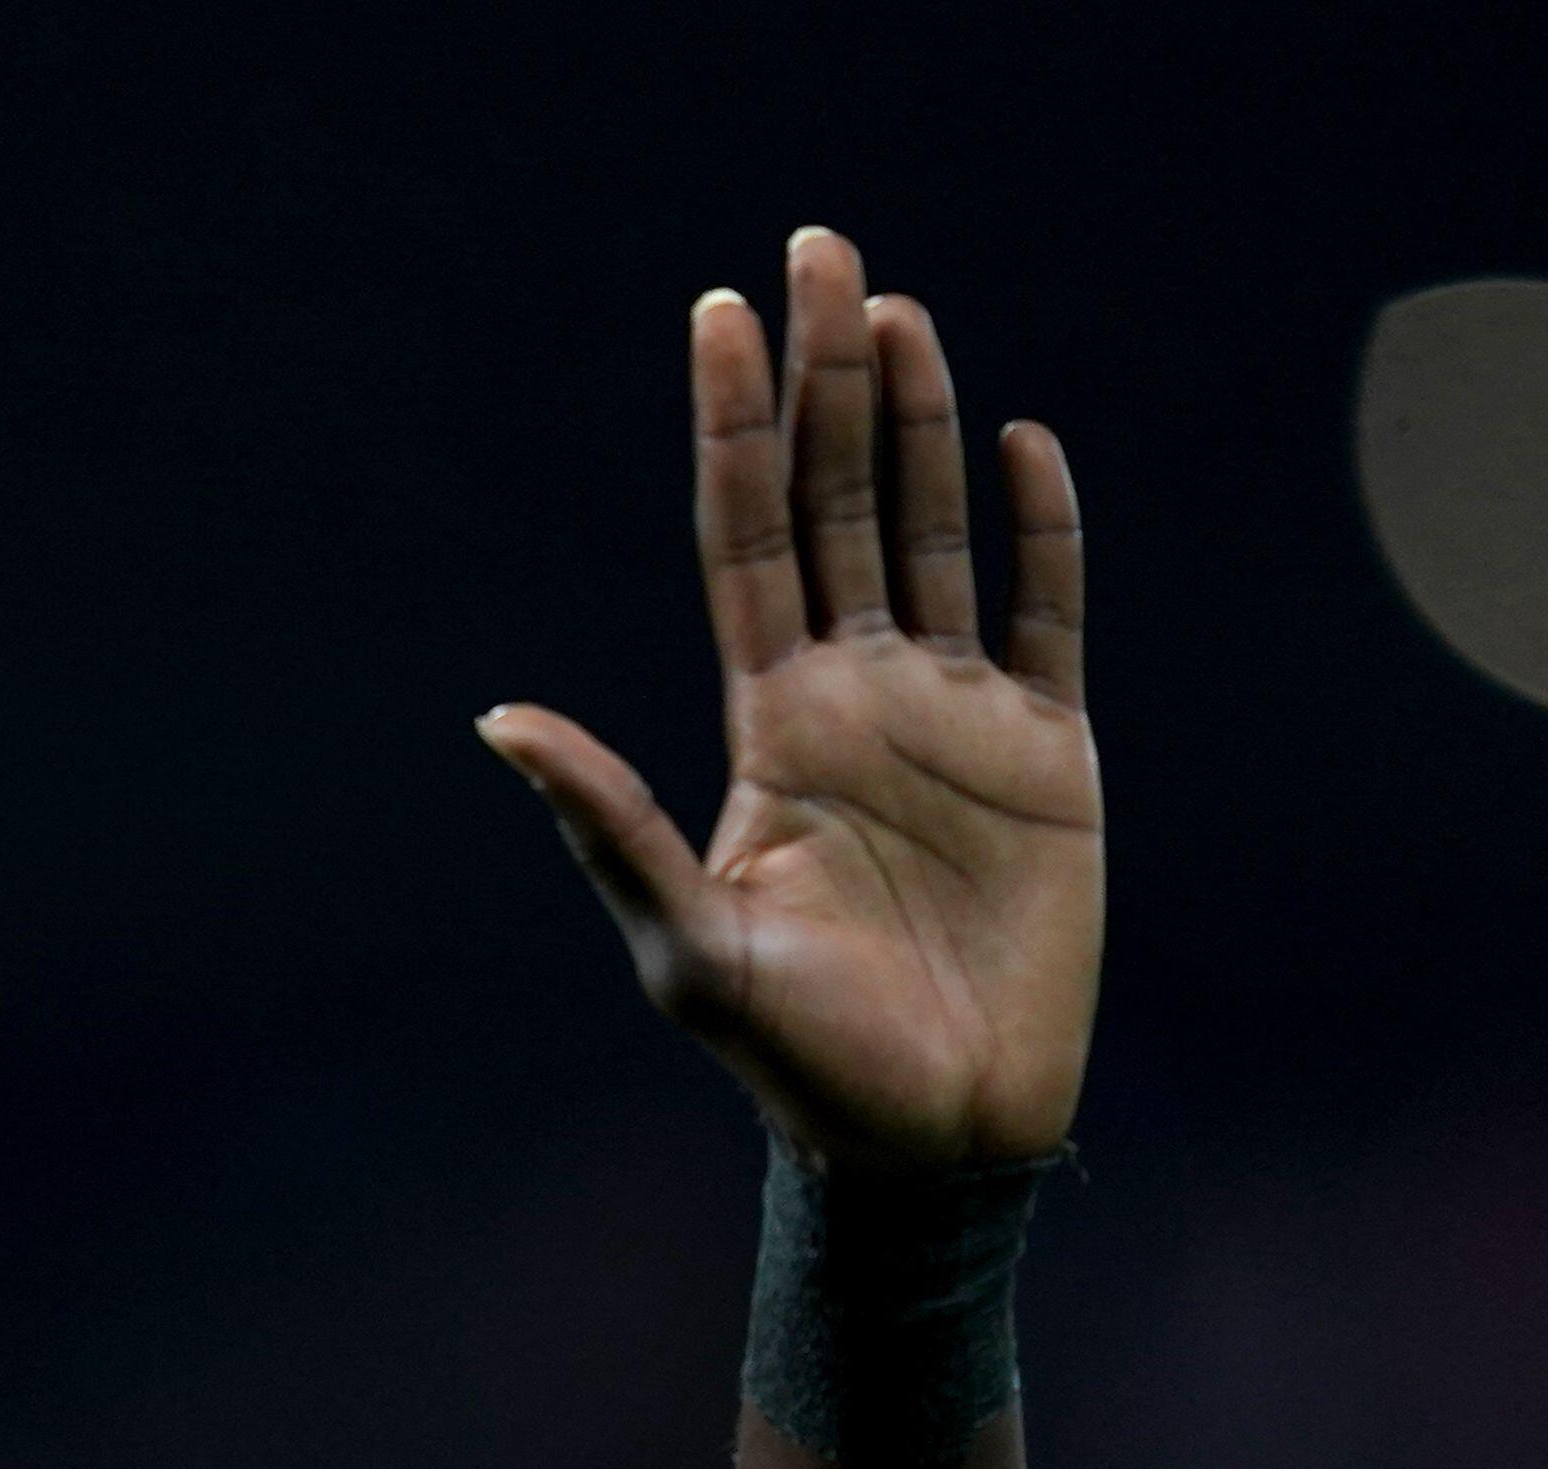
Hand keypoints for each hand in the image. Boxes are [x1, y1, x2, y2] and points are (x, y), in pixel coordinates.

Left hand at [481, 231, 1098, 1166]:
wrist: (932, 1139)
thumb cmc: (799, 1062)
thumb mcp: (687, 945)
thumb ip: (609, 825)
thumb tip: (497, 719)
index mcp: (770, 725)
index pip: (744, 538)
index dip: (733, 425)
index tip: (718, 310)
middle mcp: (857, 697)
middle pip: (834, 501)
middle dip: (826, 379)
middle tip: (822, 251)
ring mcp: (956, 718)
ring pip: (931, 533)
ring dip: (919, 425)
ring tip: (900, 313)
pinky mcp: (1050, 757)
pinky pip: (1049, 618)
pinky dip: (1043, 532)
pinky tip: (1024, 447)